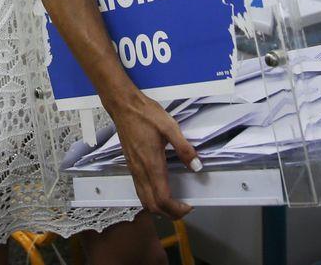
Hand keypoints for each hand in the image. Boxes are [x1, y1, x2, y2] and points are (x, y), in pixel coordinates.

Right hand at [108, 91, 200, 218]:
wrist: (124, 107)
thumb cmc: (147, 115)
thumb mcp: (170, 127)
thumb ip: (184, 148)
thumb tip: (196, 166)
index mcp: (151, 164)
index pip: (162, 198)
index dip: (176, 208)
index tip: (189, 207)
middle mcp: (140, 171)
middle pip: (151, 204)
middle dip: (168, 213)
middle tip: (184, 210)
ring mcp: (134, 169)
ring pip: (143, 199)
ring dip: (159, 208)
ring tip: (174, 205)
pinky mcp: (131, 165)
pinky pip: (139, 190)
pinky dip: (150, 199)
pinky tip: (159, 192)